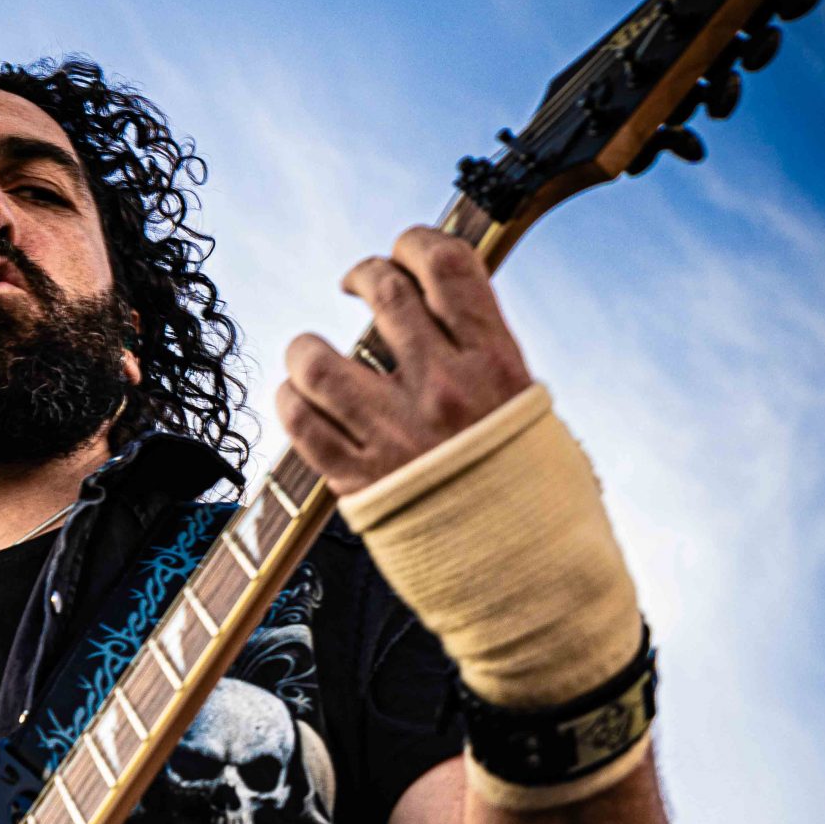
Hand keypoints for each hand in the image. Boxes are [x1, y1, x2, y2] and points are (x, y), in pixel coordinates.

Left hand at [275, 227, 531, 492]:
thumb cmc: (534, 500)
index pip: (447, 266)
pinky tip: (296, 398)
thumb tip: (452, 320)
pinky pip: (301, 422)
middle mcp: (442, 388)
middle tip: (357, 285)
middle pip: (382, 293)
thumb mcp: (533, 415)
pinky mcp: (359, 481)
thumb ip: (490, 365)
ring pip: (318, 358)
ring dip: (307, 346)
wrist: (528, 581)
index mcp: (496, 363)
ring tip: (311, 352)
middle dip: (363, 275)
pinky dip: (289, 400)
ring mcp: (395, 433)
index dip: (416, 242)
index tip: (405, 252)